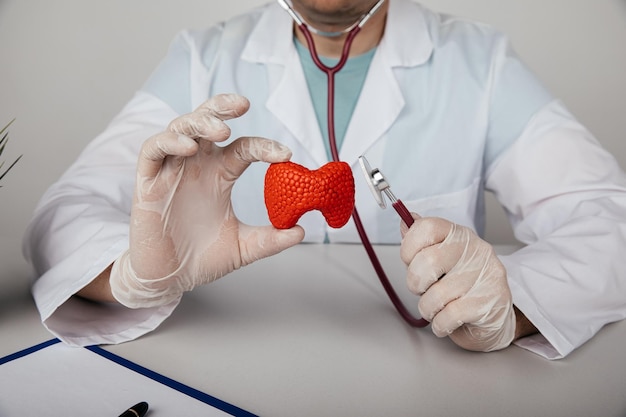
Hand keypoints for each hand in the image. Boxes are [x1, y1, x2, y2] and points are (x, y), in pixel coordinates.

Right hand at [110, 94, 304, 307]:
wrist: (169, 279)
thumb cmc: (203, 258)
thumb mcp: (243, 248)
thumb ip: (270, 240)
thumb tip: (300, 232)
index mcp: (220, 175)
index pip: (243, 147)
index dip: (264, 146)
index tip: (285, 155)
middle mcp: (197, 165)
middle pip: (208, 122)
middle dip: (223, 107)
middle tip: (244, 105)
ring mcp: (171, 170)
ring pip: (181, 128)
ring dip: (200, 121)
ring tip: (221, 130)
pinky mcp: (147, 181)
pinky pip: (153, 149)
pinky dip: (169, 142)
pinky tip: (189, 148)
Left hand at [400, 215, 514, 351]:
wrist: (494, 318)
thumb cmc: (462, 288)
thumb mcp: (439, 261)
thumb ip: (421, 243)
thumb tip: (405, 223)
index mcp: (459, 235)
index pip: (427, 227)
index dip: (409, 247)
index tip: (409, 262)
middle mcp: (476, 250)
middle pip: (429, 260)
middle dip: (415, 282)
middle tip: (422, 290)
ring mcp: (486, 276)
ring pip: (437, 293)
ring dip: (427, 308)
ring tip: (435, 309)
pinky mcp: (490, 302)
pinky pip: (450, 315)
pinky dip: (440, 324)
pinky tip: (445, 322)